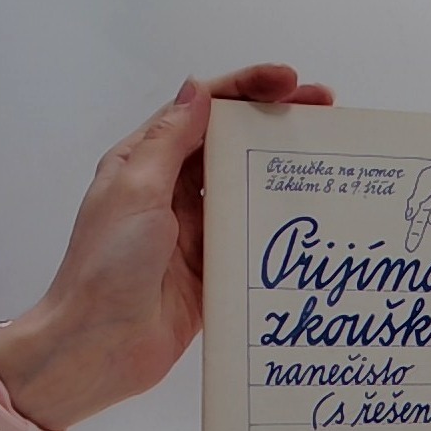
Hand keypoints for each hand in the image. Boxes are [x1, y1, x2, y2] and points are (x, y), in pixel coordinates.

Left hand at [0, 63, 333, 430]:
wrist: (99, 348)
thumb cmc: (107, 266)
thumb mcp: (135, 192)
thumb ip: (169, 142)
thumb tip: (200, 90)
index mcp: (149, 162)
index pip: (205, 109)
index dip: (248, 88)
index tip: (292, 82)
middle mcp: (175, 189)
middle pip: (234, 141)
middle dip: (279, 119)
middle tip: (328, 109)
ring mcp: (199, 229)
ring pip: (250, 184)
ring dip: (286, 167)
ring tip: (332, 156)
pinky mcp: (216, 266)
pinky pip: (254, 234)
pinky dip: (282, 221)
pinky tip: (316, 216)